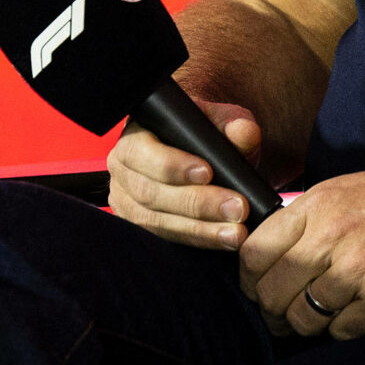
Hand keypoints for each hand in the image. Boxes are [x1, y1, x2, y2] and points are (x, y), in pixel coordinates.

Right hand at [107, 95, 268, 251]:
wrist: (204, 164)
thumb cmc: (206, 138)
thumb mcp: (221, 123)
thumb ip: (233, 124)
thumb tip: (242, 132)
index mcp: (133, 136)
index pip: (141, 152)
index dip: (172, 165)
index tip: (208, 172)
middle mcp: (122, 170)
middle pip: (150, 193)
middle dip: (196, 203)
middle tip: (236, 208)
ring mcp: (126, 203)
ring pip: (155, 222)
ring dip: (199, 229)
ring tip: (236, 233)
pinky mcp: (138, 228)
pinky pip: (163, 240)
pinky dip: (196, 241)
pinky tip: (223, 241)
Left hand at [237, 154, 364, 339]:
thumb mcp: (342, 189)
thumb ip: (304, 218)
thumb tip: (270, 248)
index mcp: (316, 208)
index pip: (255, 253)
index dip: (248, 278)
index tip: (255, 287)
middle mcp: (332, 240)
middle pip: (273, 292)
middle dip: (270, 310)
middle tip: (278, 314)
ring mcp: (358, 273)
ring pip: (304, 319)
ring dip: (304, 325)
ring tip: (311, 319)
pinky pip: (341, 331)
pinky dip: (340, 329)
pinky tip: (348, 316)